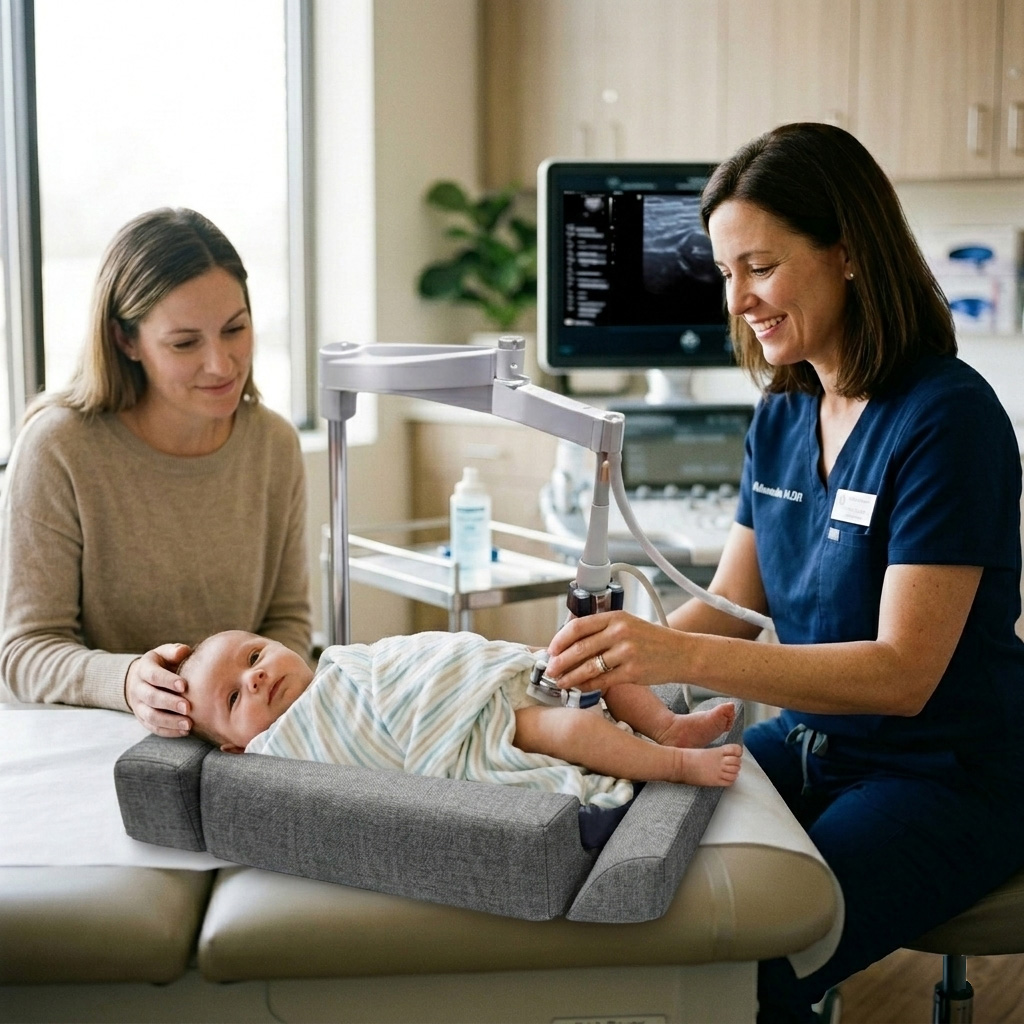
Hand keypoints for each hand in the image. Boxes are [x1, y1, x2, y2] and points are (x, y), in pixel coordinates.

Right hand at [124, 643, 191, 736]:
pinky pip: (154, 728)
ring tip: (189, 724)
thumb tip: (183, 651)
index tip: (184, 685)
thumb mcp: (165, 653)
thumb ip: (174, 651)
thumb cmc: (164, 663)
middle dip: (170, 703)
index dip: (167, 681)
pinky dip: (169, 731)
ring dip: (170, 721)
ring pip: (151, 716)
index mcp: (144, 668)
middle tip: (188, 707)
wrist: (144, 678)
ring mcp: (139, 705)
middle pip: (151, 698)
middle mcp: (138, 688)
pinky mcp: (143, 719)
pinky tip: (185, 731)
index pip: (153, 675)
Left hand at [545, 611, 684, 690]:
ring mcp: (627, 652)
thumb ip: (602, 629)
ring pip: (588, 667)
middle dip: (560, 661)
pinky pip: (602, 681)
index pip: (578, 626)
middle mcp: (620, 632)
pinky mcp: (633, 672)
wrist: (682, 653)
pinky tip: (579, 688)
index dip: (560, 639)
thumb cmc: (653, 641)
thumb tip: (570, 642)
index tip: (552, 649)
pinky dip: (587, 686)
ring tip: (560, 681)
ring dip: (570, 676)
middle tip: (550, 669)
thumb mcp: (628, 624)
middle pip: (580, 647)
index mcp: (616, 616)